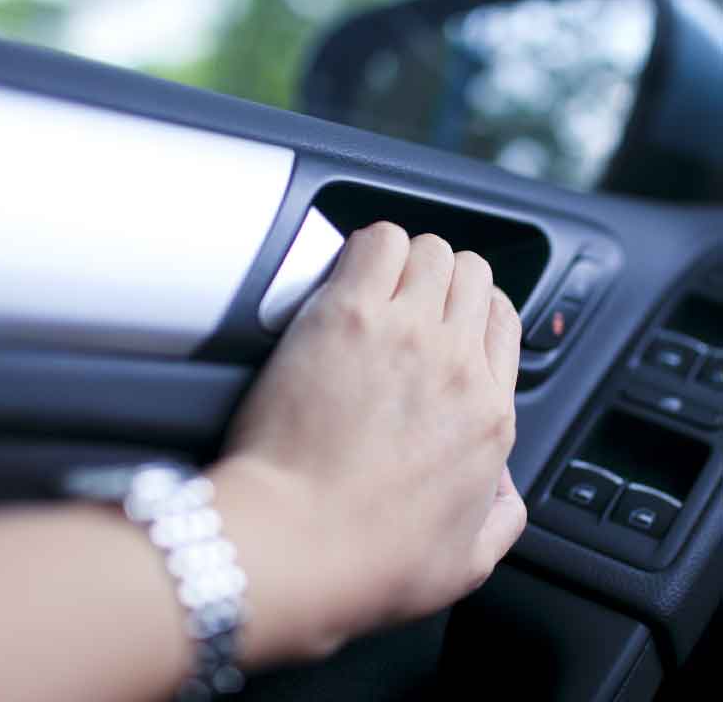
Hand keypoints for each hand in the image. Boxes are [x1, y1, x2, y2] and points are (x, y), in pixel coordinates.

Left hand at [212, 222, 525, 661]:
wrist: (298, 544)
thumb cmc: (366, 558)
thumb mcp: (465, 562)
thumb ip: (499, 517)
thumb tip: (502, 490)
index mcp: (488, 413)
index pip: (503, 321)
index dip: (473, 310)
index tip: (445, 320)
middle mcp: (456, 362)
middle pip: (470, 274)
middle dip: (440, 278)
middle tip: (401, 301)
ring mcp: (403, 332)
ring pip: (430, 248)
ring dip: (405, 259)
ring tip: (371, 286)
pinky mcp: (345, 315)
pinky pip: (377, 241)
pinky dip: (365, 246)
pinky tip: (345, 272)